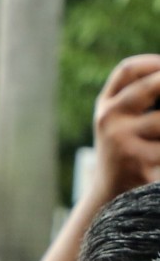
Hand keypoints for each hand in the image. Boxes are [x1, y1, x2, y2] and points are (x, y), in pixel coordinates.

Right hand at [88, 54, 159, 205]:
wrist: (110, 196)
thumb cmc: (125, 151)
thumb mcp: (121, 123)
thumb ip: (139, 98)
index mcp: (105, 107)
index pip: (127, 70)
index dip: (154, 63)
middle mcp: (109, 120)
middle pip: (152, 85)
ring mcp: (123, 140)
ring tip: (157, 142)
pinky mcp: (140, 161)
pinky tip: (157, 156)